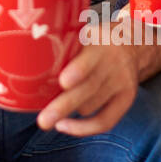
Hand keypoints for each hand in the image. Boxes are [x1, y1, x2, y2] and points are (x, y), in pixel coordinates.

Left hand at [37, 18, 141, 134]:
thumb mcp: (84, 32)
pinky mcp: (126, 99)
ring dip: (68, 113)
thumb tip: (27, 57)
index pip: (90, 60)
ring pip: (91, 106)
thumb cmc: (96, 39)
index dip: (77, 72)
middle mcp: (113, 65)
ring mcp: (122, 83)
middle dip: (64, 107)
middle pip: (88, 89)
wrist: (133, 43)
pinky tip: (65, 126)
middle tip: (43, 121)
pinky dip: (84, 128)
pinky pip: (106, 121)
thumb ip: (64, 44)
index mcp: (99, 44)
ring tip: (47, 116)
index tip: (62, 82)